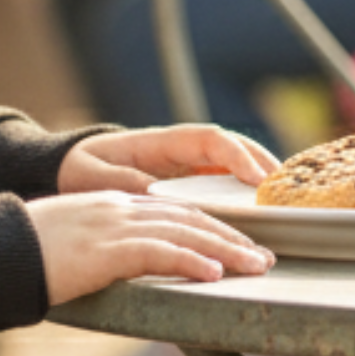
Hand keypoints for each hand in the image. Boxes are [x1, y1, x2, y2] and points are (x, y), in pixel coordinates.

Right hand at [26, 190, 273, 303]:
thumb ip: (97, 252)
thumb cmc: (21, 254)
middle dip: (229, 236)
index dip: (209, 225)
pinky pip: (160, 252)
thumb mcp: (66, 246)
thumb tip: (111, 272)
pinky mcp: (106, 249)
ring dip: (225, 250)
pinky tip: (215, 273)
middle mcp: (116, 210)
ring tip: (255, 266)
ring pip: (184, 232)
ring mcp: (112, 227)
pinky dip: (191, 261)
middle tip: (261, 256)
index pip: (172, 211)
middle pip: (187, 218)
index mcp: (108, 206)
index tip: (236, 243)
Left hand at [59, 125, 278, 195]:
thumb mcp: (93, 175)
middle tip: (286, 193)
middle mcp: (181, 151)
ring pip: (233, 166)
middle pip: (233, 149)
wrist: (69, 171)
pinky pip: (222, 185)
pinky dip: (244, 196)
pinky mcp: (188, 184)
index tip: (258, 179)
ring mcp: (187, 166)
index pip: (210, 139)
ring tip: (284, 204)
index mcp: (161, 142)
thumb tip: (152, 192)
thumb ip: (121, 180)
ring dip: (260, 180)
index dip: (237, 156)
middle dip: (262, 164)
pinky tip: (260, 216)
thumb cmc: (80, 169)